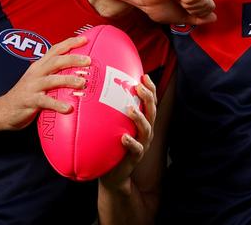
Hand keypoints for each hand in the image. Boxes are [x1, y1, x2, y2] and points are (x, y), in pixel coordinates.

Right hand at [0, 36, 90, 130]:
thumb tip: (79, 73)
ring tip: (82, 83)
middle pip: (55, 61)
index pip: (55, 49)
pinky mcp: (29, 101)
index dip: (70, 43)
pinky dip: (57, 104)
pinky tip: (68, 108)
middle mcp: (36, 73)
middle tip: (88, 61)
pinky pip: (45, 102)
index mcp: (39, 66)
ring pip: (51, 80)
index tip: (85, 39)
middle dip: (72, 59)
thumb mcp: (40, 80)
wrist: (2, 110)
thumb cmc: (26, 94)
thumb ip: (55, 74)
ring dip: (67, 80)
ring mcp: (32, 86)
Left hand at [99, 74, 156, 191]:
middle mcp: (146, 131)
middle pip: (152, 111)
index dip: (150, 89)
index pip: (150, 102)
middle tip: (139, 86)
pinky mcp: (135, 158)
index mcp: (143, 122)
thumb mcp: (115, 126)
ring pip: (146, 128)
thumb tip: (98, 88)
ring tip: (131, 108)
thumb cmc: (113, 146)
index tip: (144, 75)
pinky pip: (136, 150)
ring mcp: (142, 145)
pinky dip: (132, 143)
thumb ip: (112, 111)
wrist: (114, 175)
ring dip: (139, 117)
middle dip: (148, 97)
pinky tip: (125, 137)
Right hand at [136, 0, 216, 24]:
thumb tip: (214, 17)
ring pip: (204, 2)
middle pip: (210, 6)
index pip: (210, 8)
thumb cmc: (160, 7)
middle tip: (179, 3)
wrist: (145, 0)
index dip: (196, 14)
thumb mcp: (182, 17)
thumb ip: (198, 17)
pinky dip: (185, 1)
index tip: (181, 7)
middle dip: (194, 11)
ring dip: (188, 6)